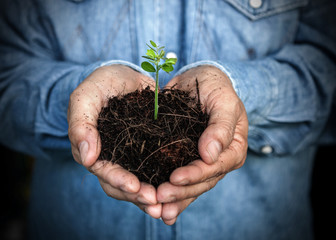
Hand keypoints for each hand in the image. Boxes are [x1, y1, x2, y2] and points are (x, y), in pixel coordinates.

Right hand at [67, 65, 161, 217]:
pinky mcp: (148, 151)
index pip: (102, 170)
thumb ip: (81, 124)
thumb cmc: (102, 83)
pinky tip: (177, 190)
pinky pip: (154, 170)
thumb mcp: (86, 96)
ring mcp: (129, 156)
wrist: (126, 76)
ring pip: (137, 183)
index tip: (134, 186)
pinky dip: (163, 182)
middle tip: (155, 201)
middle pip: (120, 184)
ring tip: (166, 205)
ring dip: (150, 196)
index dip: (117, 180)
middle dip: (136, 194)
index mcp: (92, 148)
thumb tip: (87, 159)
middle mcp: (111, 157)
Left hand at [158, 65, 248, 224]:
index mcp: (232, 150)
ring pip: (188, 186)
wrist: (200, 79)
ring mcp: (199, 162)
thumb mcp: (223, 101)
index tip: (175, 178)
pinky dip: (167, 190)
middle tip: (159, 198)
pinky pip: (176, 178)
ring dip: (173, 199)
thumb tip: (210, 156)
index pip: (214, 167)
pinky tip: (154, 204)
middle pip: (201, 183)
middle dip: (180, 192)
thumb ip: (221, 127)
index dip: (195, 175)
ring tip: (155, 211)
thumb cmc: (215, 87)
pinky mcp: (182, 158)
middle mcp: (217, 161)